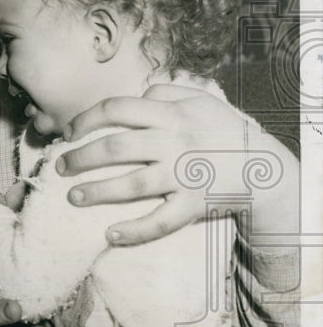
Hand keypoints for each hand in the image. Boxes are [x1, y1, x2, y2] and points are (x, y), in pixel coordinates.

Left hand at [57, 84, 299, 245]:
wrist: (265, 167)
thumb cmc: (224, 130)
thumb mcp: (200, 101)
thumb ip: (166, 92)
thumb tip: (137, 92)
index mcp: (170, 114)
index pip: (117, 108)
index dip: (86, 118)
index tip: (70, 132)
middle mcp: (173, 142)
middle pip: (115, 147)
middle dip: (80, 157)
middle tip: (60, 166)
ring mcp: (183, 175)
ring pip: (131, 185)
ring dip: (96, 192)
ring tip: (72, 197)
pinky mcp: (193, 204)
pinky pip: (160, 222)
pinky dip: (134, 231)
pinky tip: (110, 235)